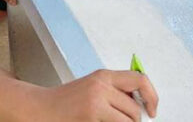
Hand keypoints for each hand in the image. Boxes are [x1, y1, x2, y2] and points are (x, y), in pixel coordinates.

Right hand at [35, 69, 158, 120]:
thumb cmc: (66, 102)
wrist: (40, 108)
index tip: (152, 110)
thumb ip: (114, 92)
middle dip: (134, 121)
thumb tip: (141, 102)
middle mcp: (101, 85)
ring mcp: (96, 101)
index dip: (152, 96)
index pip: (140, 80)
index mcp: (104, 75)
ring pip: (128, 120)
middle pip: (135, 108)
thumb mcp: (92, 88)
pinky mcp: (91, 115)